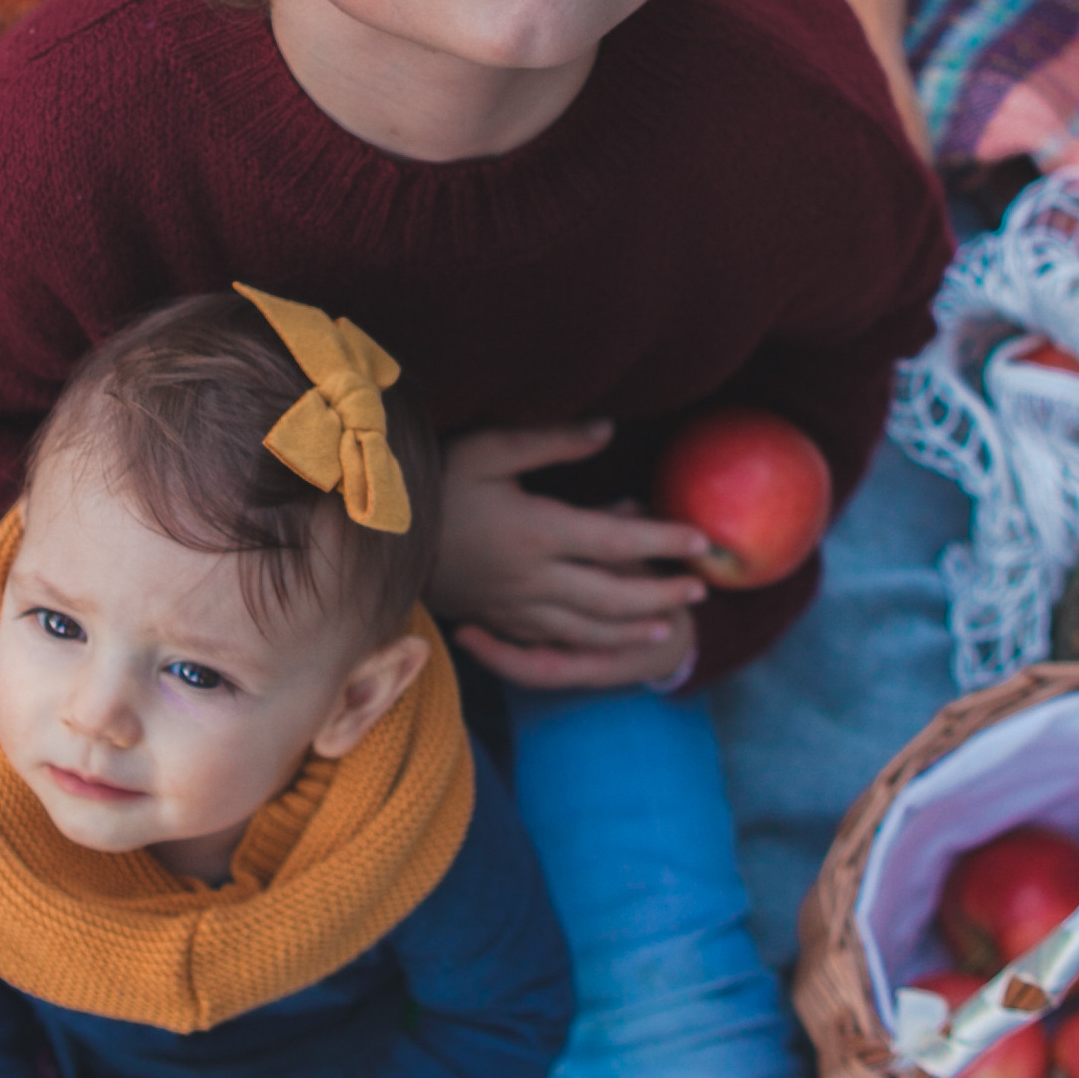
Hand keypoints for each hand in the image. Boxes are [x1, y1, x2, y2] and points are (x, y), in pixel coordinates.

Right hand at [434, 421, 708, 692]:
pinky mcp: (499, 620)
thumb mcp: (488, 447)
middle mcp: (532, 577)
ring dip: (634, 629)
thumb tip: (608, 430)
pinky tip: (611, 643)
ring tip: (670, 627)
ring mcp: (515, 606)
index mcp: (536, 531)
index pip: (616, 539)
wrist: (377, 536)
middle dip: (662, 594)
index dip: (663, 539)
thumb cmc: (434, 483)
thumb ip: (551, 441)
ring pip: (589, 629)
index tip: (701, 540)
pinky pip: (555, 644)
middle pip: (613, 596)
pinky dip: (591, 647)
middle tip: (701, 590)